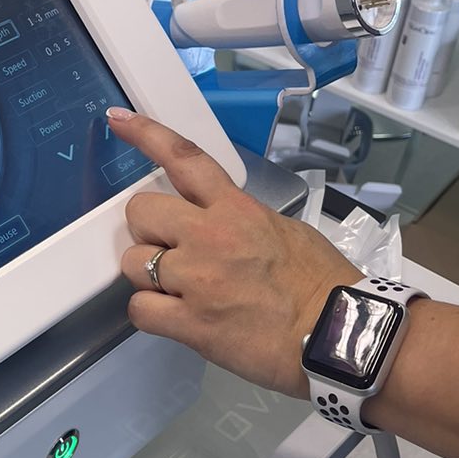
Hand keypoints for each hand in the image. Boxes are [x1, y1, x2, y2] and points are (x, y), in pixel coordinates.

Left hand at [108, 108, 359, 397]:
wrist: (340, 336)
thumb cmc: (322, 285)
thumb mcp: (284, 231)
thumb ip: (241, 220)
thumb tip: (216, 223)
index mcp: (237, 210)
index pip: (184, 159)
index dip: (146, 135)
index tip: (119, 121)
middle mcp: (210, 237)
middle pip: (141, 212)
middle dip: (148, 231)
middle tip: (171, 251)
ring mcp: (197, 281)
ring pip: (134, 264)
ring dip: (150, 277)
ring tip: (182, 292)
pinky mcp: (190, 324)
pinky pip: (140, 310)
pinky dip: (152, 314)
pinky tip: (177, 318)